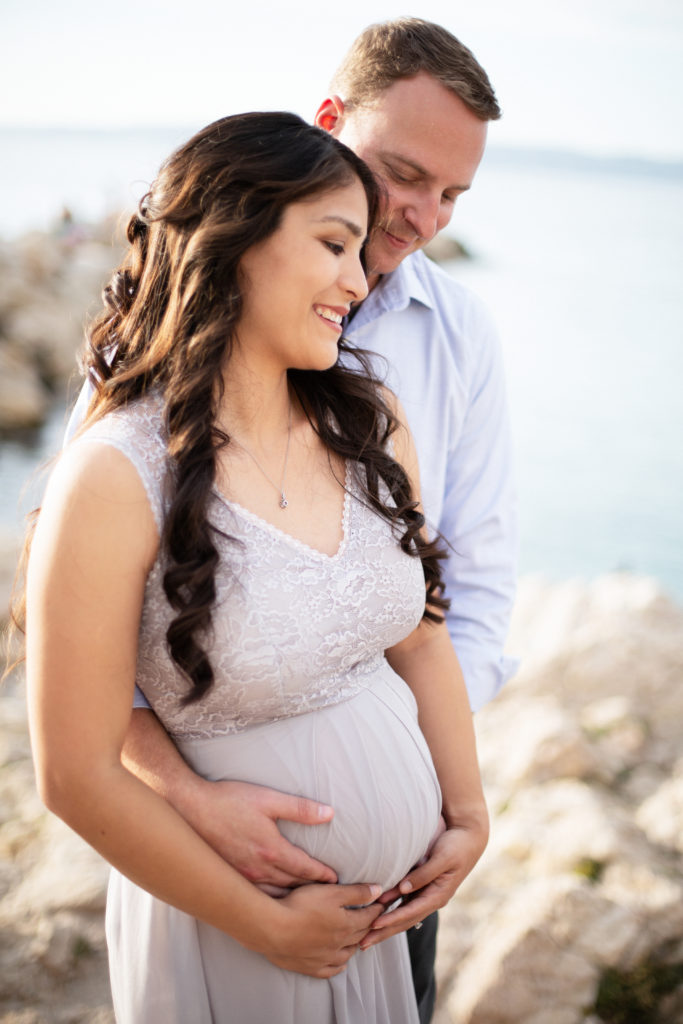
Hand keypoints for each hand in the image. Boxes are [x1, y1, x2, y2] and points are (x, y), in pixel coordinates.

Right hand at [188, 779, 337, 889]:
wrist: (190, 809)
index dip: (323, 875)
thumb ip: (300, 808)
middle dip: (312, 891)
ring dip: (292, 900)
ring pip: (275, 895)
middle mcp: (259, 869)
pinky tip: (274, 903)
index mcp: (272, 850)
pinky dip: (271, 901)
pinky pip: (256, 896)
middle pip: (293, 886)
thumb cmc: (229, 800)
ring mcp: (243, 877)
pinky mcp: (231, 877)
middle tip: (329, 897)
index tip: (335, 881)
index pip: (305, 869)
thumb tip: (329, 814)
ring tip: (307, 903)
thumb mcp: (268, 799)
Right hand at [263, 882, 383, 976]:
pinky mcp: (310, 967)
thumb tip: (378, 891)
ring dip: (354, 946)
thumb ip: (356, 892)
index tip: (382, 904)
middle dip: (368, 926)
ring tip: (357, 940)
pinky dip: (338, 967)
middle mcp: (339, 944)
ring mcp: (325, 958)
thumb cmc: (301, 905)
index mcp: (347, 925)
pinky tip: (340, 964)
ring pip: (347, 954)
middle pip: (360, 935)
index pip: (368, 917)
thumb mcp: (331, 892)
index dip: (376, 909)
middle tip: (373, 920)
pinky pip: (330, 971)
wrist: (273, 928)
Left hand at [359, 822, 487, 949]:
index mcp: (438, 896)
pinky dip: (389, 910)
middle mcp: (431, 899)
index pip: (411, 912)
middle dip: (383, 932)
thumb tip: (404, 889)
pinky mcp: (422, 887)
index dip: (392, 920)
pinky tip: (375, 914)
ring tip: (365, 936)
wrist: (469, 837)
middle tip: (362, 944)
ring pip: (402, 914)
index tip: (374, 926)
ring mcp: (426, 895)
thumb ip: (424, 874)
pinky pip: (403, 902)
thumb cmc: (456, 847)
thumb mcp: (442, 859)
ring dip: (384, 925)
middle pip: (404, 920)